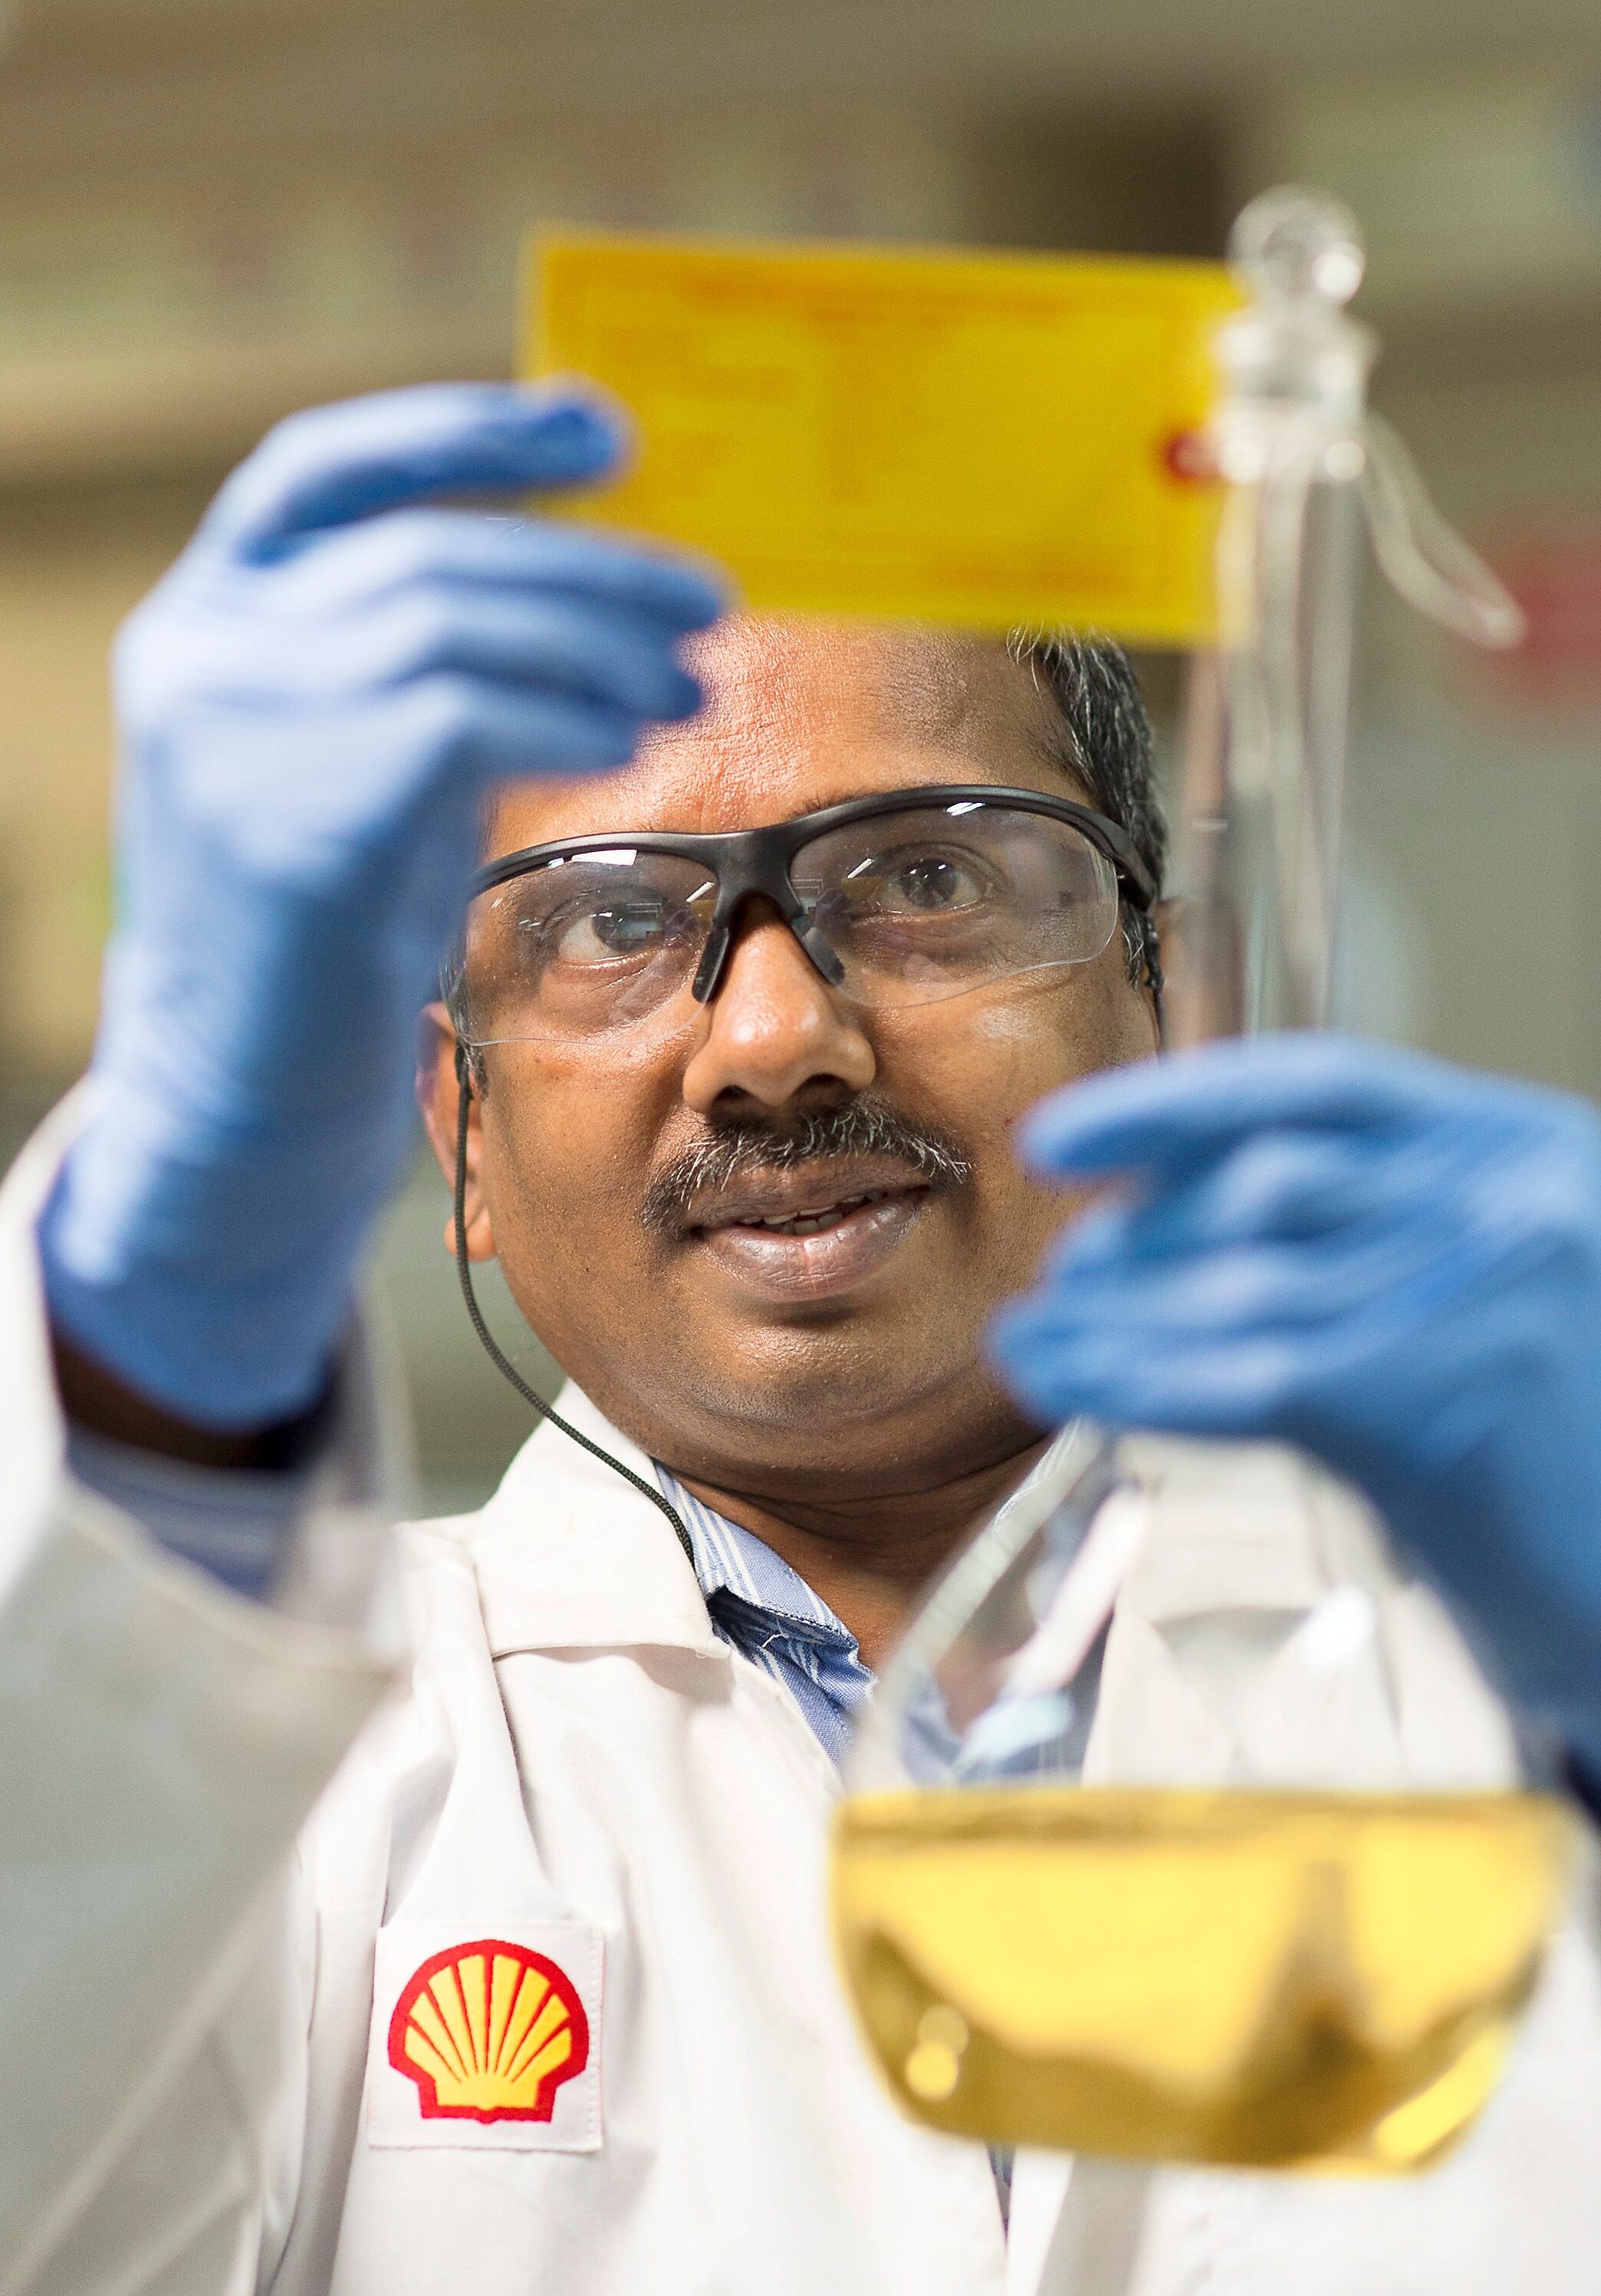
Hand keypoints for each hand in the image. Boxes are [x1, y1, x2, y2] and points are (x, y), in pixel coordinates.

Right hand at [41, 382, 722, 1430]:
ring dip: (592, 646)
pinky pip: (450, 723)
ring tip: (689, 681)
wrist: (243, 1094)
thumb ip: (425, 664)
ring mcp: (224, 734)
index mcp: (211, 618)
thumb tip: (594, 593)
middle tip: (705, 600)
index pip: (328, 470)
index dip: (469, 431)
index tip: (604, 431)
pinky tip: (628, 741)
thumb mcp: (363, 759)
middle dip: (583, 569)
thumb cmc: (331, 927)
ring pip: (444, 625)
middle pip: (420, 552)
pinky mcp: (279, 824)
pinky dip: (559, 718)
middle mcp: (199, 654)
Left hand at [989, 1034, 1600, 1761]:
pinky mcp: (1448, 1398)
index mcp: (1511, 1143)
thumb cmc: (1547, 1461)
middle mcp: (1506, 1193)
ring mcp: (1484, 1289)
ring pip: (1241, 1286)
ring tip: (1029, 1344)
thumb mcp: (1468, 1298)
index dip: (1170, 1104)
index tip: (1055, 1136)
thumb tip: (1139, 1227)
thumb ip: (1351, 1238)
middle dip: (1139, 1235)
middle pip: (1264, 1180)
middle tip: (1057, 1283)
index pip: (1317, 1082)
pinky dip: (1141, 1381)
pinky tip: (1070, 1388)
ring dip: (1112, 1318)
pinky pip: (1249, 1376)